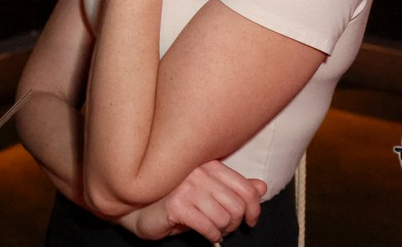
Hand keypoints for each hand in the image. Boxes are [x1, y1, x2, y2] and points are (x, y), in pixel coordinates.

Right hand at [117, 160, 265, 242]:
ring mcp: (186, 186)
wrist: (140, 209)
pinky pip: (208, 227)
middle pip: (237, 206)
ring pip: (224, 218)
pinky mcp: (176, 204)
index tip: (250, 221)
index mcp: (209, 164)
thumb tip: (261, 187)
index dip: (254, 209)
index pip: (246, 188)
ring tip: (212, 229)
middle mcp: (199, 171)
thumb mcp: (209, 193)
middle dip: (235, 223)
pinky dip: (211, 236)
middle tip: (225, 228)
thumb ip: (234, 189)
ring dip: (221, 230)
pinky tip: (205, 234)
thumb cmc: (176, 200)